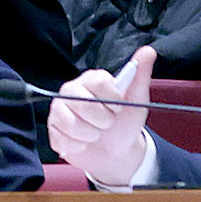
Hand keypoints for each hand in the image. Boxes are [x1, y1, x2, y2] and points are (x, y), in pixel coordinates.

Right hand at [48, 45, 161, 186]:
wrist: (116, 150)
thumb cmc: (125, 122)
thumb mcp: (137, 99)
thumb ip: (140, 74)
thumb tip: (148, 51)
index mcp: (92, 79)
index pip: (99, 83)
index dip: (113, 100)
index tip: (119, 108)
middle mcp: (71, 90)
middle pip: (83, 104)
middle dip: (102, 120)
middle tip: (108, 123)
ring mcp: (58, 109)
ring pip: (72, 124)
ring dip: (91, 135)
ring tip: (96, 133)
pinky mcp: (52, 129)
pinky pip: (63, 139)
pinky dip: (79, 146)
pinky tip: (84, 142)